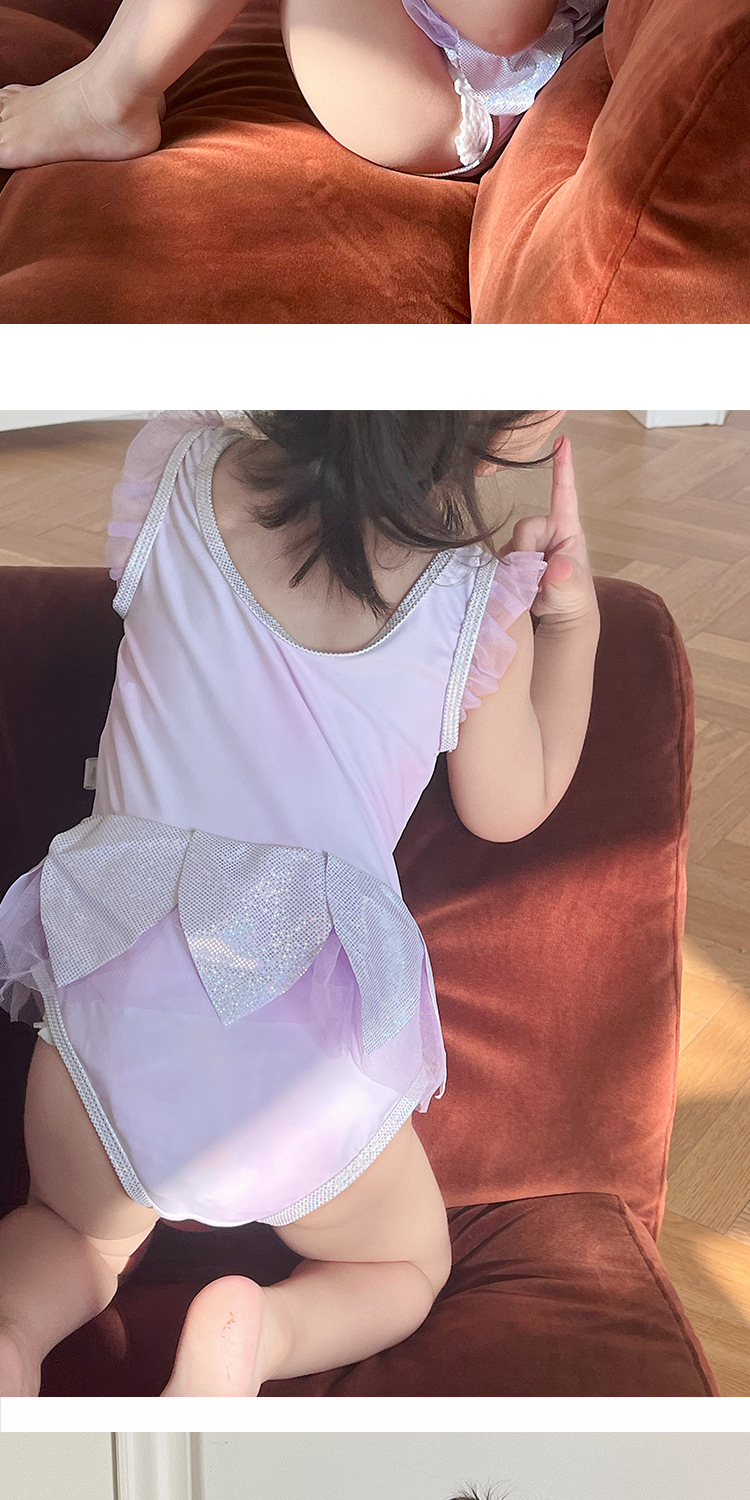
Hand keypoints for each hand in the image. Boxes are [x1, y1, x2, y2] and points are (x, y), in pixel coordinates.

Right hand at [502, 435, 597, 623]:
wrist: (555, 624)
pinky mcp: (509, 561)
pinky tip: (520, 589)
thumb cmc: (571, 602)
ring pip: (508, 548)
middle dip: (528, 554)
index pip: (564, 494)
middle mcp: (544, 533)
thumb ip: (567, 579)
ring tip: (533, 589)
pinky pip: (497, 563)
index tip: (563, 441)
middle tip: (539, 581)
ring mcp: (525, 547)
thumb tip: (559, 567)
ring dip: (517, 570)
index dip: (562, 468)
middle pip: (524, 528)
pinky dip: (506, 578)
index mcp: (566, 531)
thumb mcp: (574, 593)